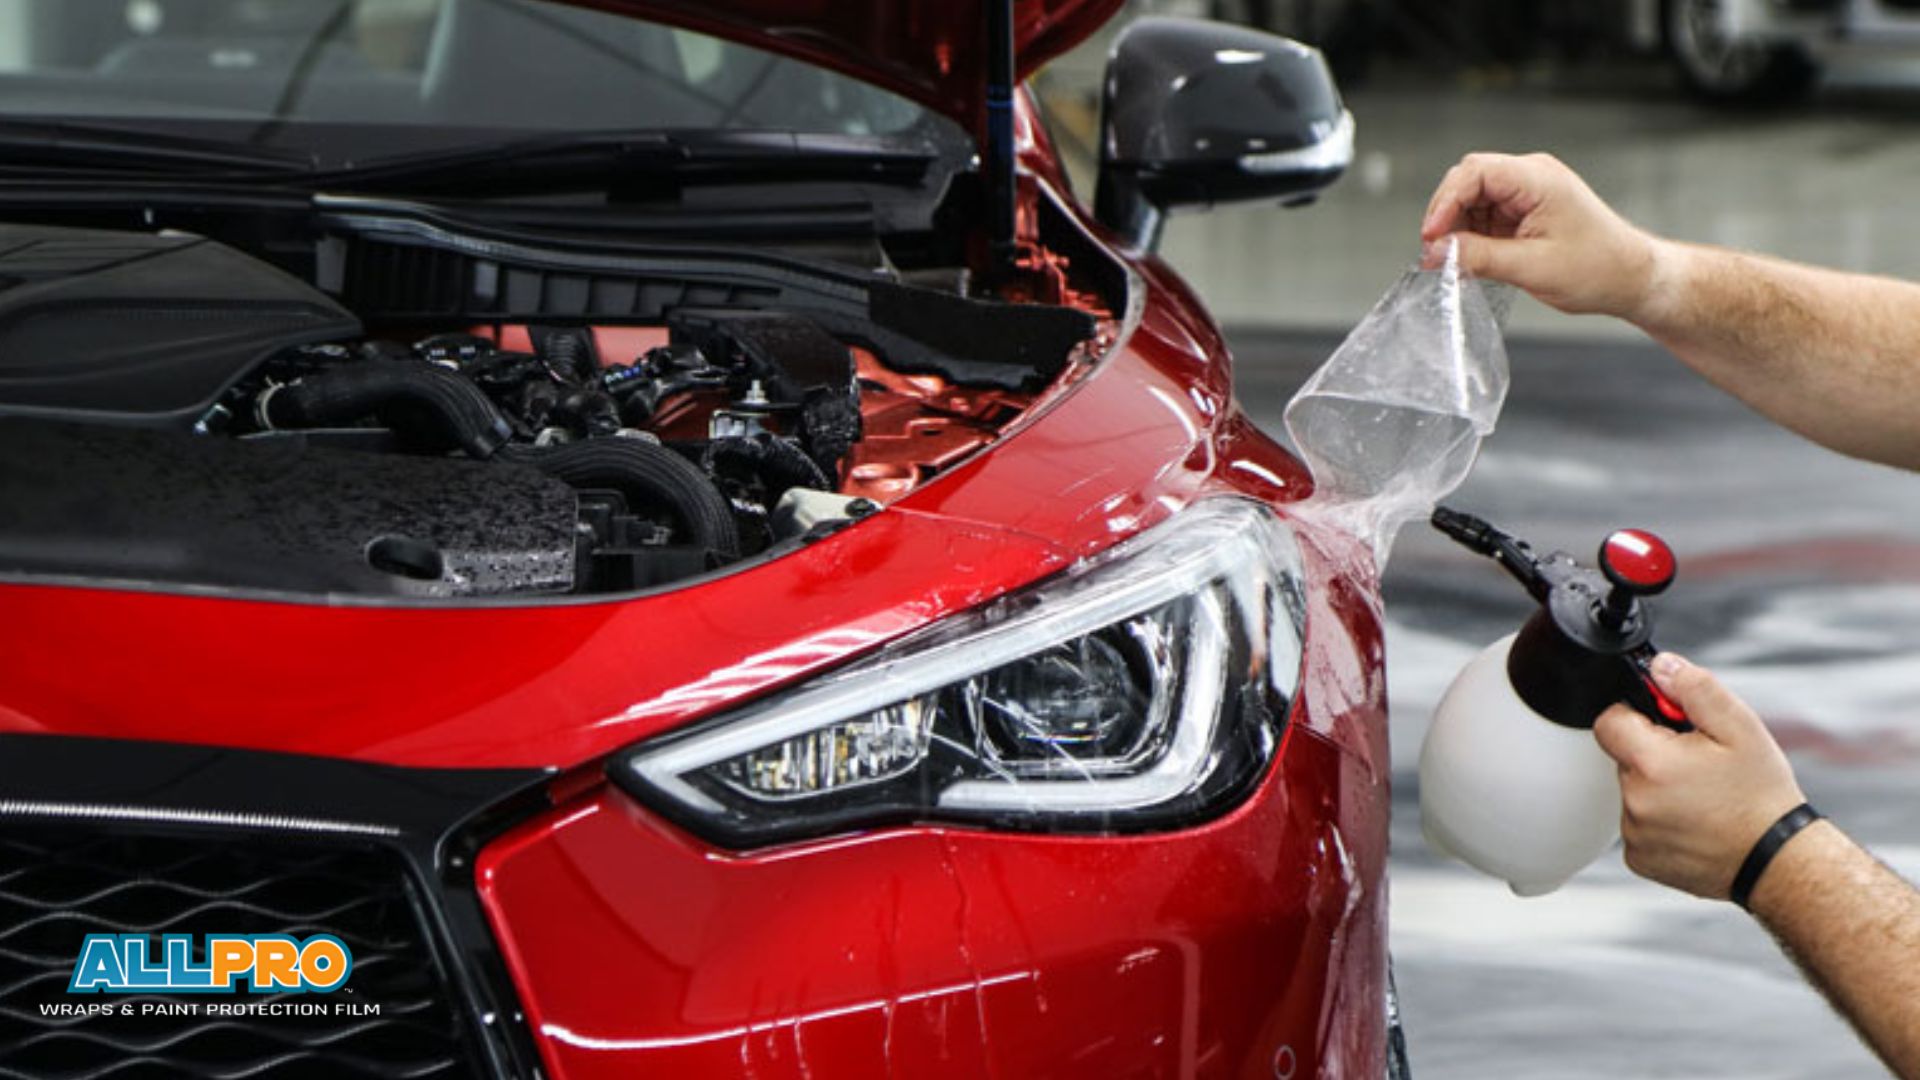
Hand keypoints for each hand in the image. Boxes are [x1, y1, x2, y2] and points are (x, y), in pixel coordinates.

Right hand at [1421, 152, 1661, 319]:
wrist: (1630, 278)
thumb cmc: (1599, 268)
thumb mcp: (1531, 268)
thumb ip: (1478, 257)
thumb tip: (1436, 252)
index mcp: (1538, 179)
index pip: (1474, 172)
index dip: (1446, 202)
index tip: (1432, 236)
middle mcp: (1532, 177)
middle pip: (1468, 181)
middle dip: (1447, 216)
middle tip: (1436, 252)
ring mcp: (1527, 192)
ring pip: (1472, 200)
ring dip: (1458, 229)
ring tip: (1457, 261)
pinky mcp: (1524, 210)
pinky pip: (1485, 215)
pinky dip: (1472, 236)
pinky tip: (1472, 258)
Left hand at [1593, 653, 1806, 899]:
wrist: (1779, 862)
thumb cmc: (1762, 797)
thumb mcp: (1740, 728)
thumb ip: (1694, 688)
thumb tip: (1661, 667)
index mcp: (1651, 764)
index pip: (1609, 721)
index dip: (1636, 715)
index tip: (1665, 723)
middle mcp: (1635, 801)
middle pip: (1625, 758)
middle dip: (1655, 752)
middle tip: (1699, 763)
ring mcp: (1635, 834)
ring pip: (1634, 792)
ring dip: (1658, 788)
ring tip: (1703, 796)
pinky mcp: (1641, 859)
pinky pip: (1639, 826)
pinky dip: (1661, 820)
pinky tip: (1696, 822)